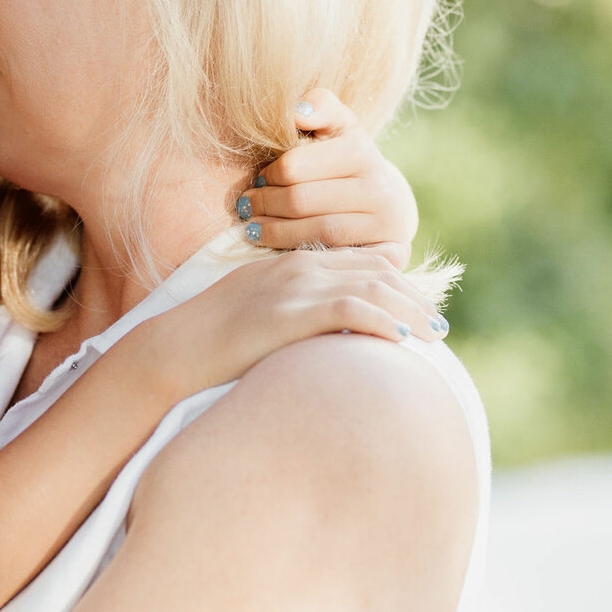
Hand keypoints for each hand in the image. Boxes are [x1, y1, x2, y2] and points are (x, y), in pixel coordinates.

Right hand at [136, 247, 448, 400]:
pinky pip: (349, 309)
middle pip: (374, 271)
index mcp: (290, 264)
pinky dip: (381, 319)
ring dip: (409, 310)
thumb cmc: (207, 342)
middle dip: (412, 296)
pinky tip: (400, 337)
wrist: (173, 349)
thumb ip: (289, 309)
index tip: (417, 307)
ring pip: (371, 288)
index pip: (359, 262)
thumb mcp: (252, 313)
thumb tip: (321, 330)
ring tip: (434, 335)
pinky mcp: (289, 314)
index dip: (396, 283)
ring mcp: (294, 288)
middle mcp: (298, 268)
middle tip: (438, 323)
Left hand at [228, 87, 417, 268]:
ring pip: (317, 232)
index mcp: (361, 152)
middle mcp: (381, 189)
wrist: (388, 200)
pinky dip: (301, 253)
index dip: (269, 175)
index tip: (256, 180)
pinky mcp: (390, 254)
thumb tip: (296, 112)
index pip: (295, 167)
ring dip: (275, 232)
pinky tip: (280, 249)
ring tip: (252, 230)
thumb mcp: (336, 126)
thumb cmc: (345, 158)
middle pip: (302, 201)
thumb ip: (318, 107)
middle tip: (246, 207)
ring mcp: (388, 224)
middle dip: (265, 204)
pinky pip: (335, 257)